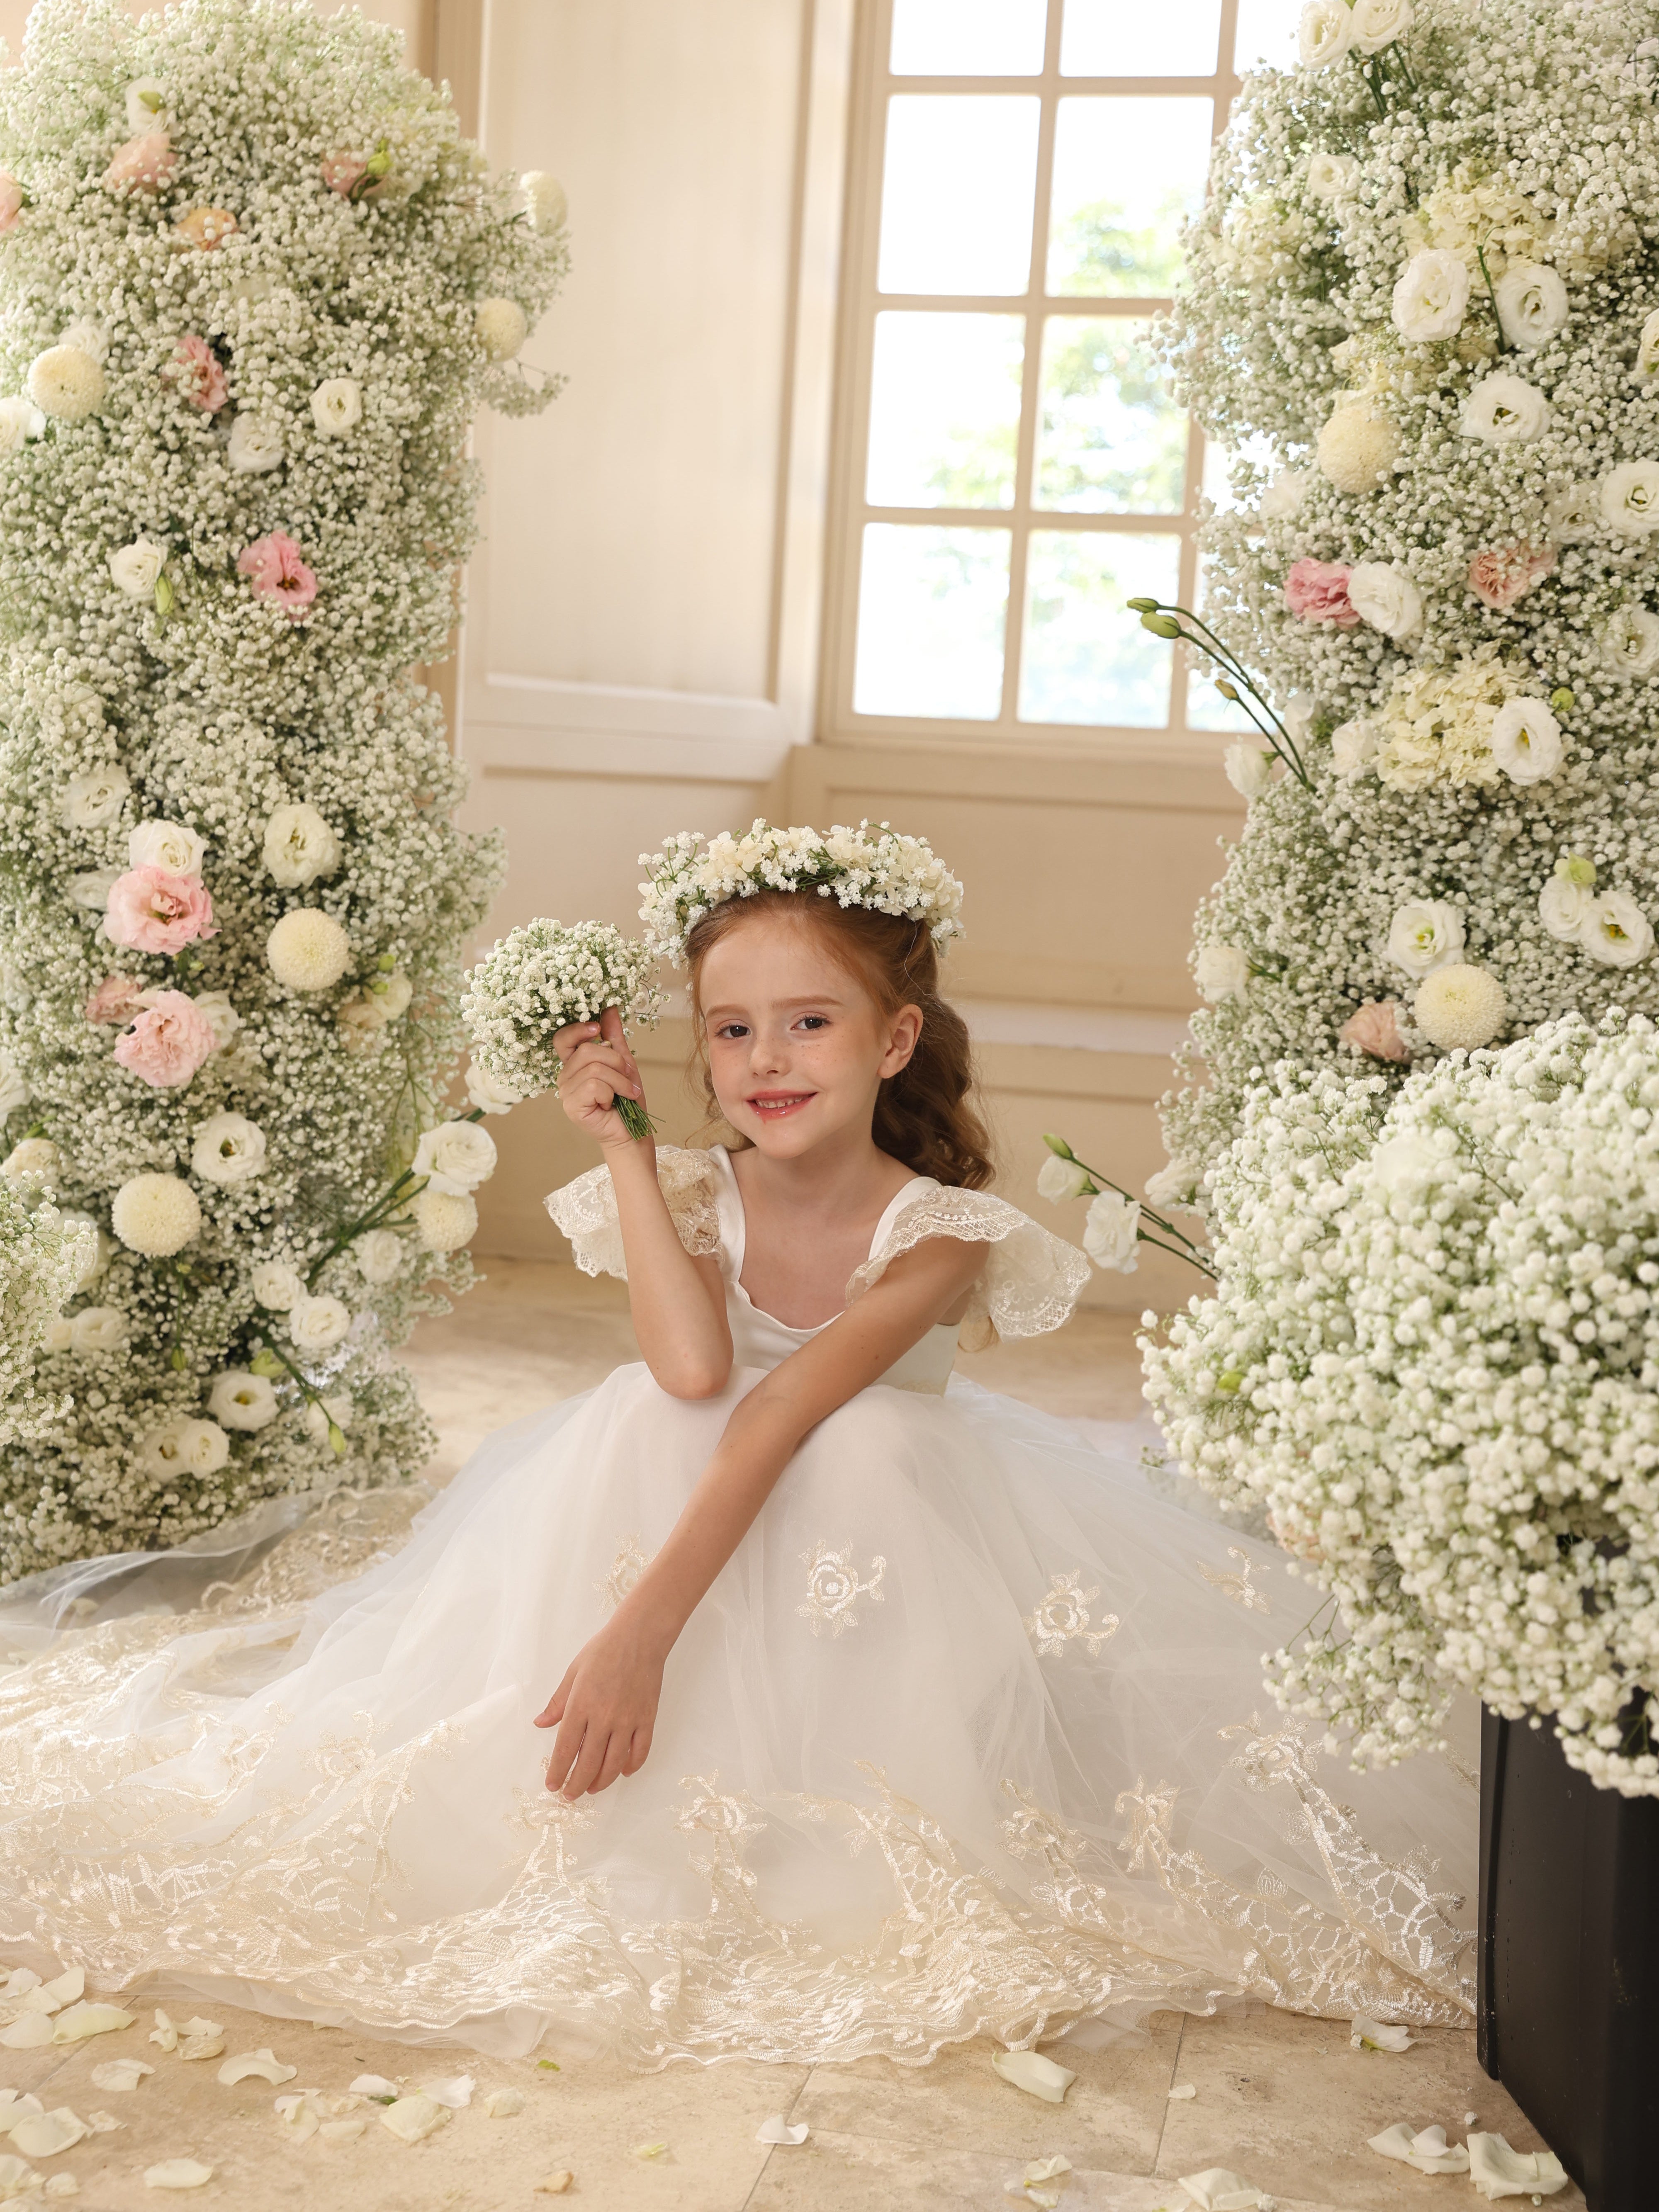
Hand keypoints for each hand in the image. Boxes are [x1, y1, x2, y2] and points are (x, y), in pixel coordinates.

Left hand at [534, 1617, 663, 1795]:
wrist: (640, 1637)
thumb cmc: (603, 1651)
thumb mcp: (573, 1672)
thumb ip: (557, 1702)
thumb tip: (540, 1724)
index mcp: (581, 1705)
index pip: (565, 1748)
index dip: (557, 1771)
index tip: (552, 1785)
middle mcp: (604, 1717)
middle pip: (588, 1763)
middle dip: (577, 1785)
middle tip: (570, 1795)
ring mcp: (628, 1721)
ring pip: (614, 1764)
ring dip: (601, 1782)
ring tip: (592, 1789)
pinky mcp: (647, 1719)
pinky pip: (640, 1752)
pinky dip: (632, 1766)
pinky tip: (623, 1772)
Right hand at [553, 1005, 645, 1151]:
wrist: (632, 1130)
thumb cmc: (626, 1099)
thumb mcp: (624, 1062)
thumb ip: (614, 1037)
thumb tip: (609, 1007)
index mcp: (574, 1063)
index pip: (563, 1038)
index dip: (578, 1029)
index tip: (597, 1029)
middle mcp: (565, 1075)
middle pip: (587, 1051)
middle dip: (616, 1061)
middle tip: (628, 1077)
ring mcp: (566, 1091)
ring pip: (595, 1069)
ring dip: (619, 1080)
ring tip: (625, 1092)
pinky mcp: (571, 1105)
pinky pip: (594, 1085)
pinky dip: (612, 1092)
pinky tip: (612, 1103)